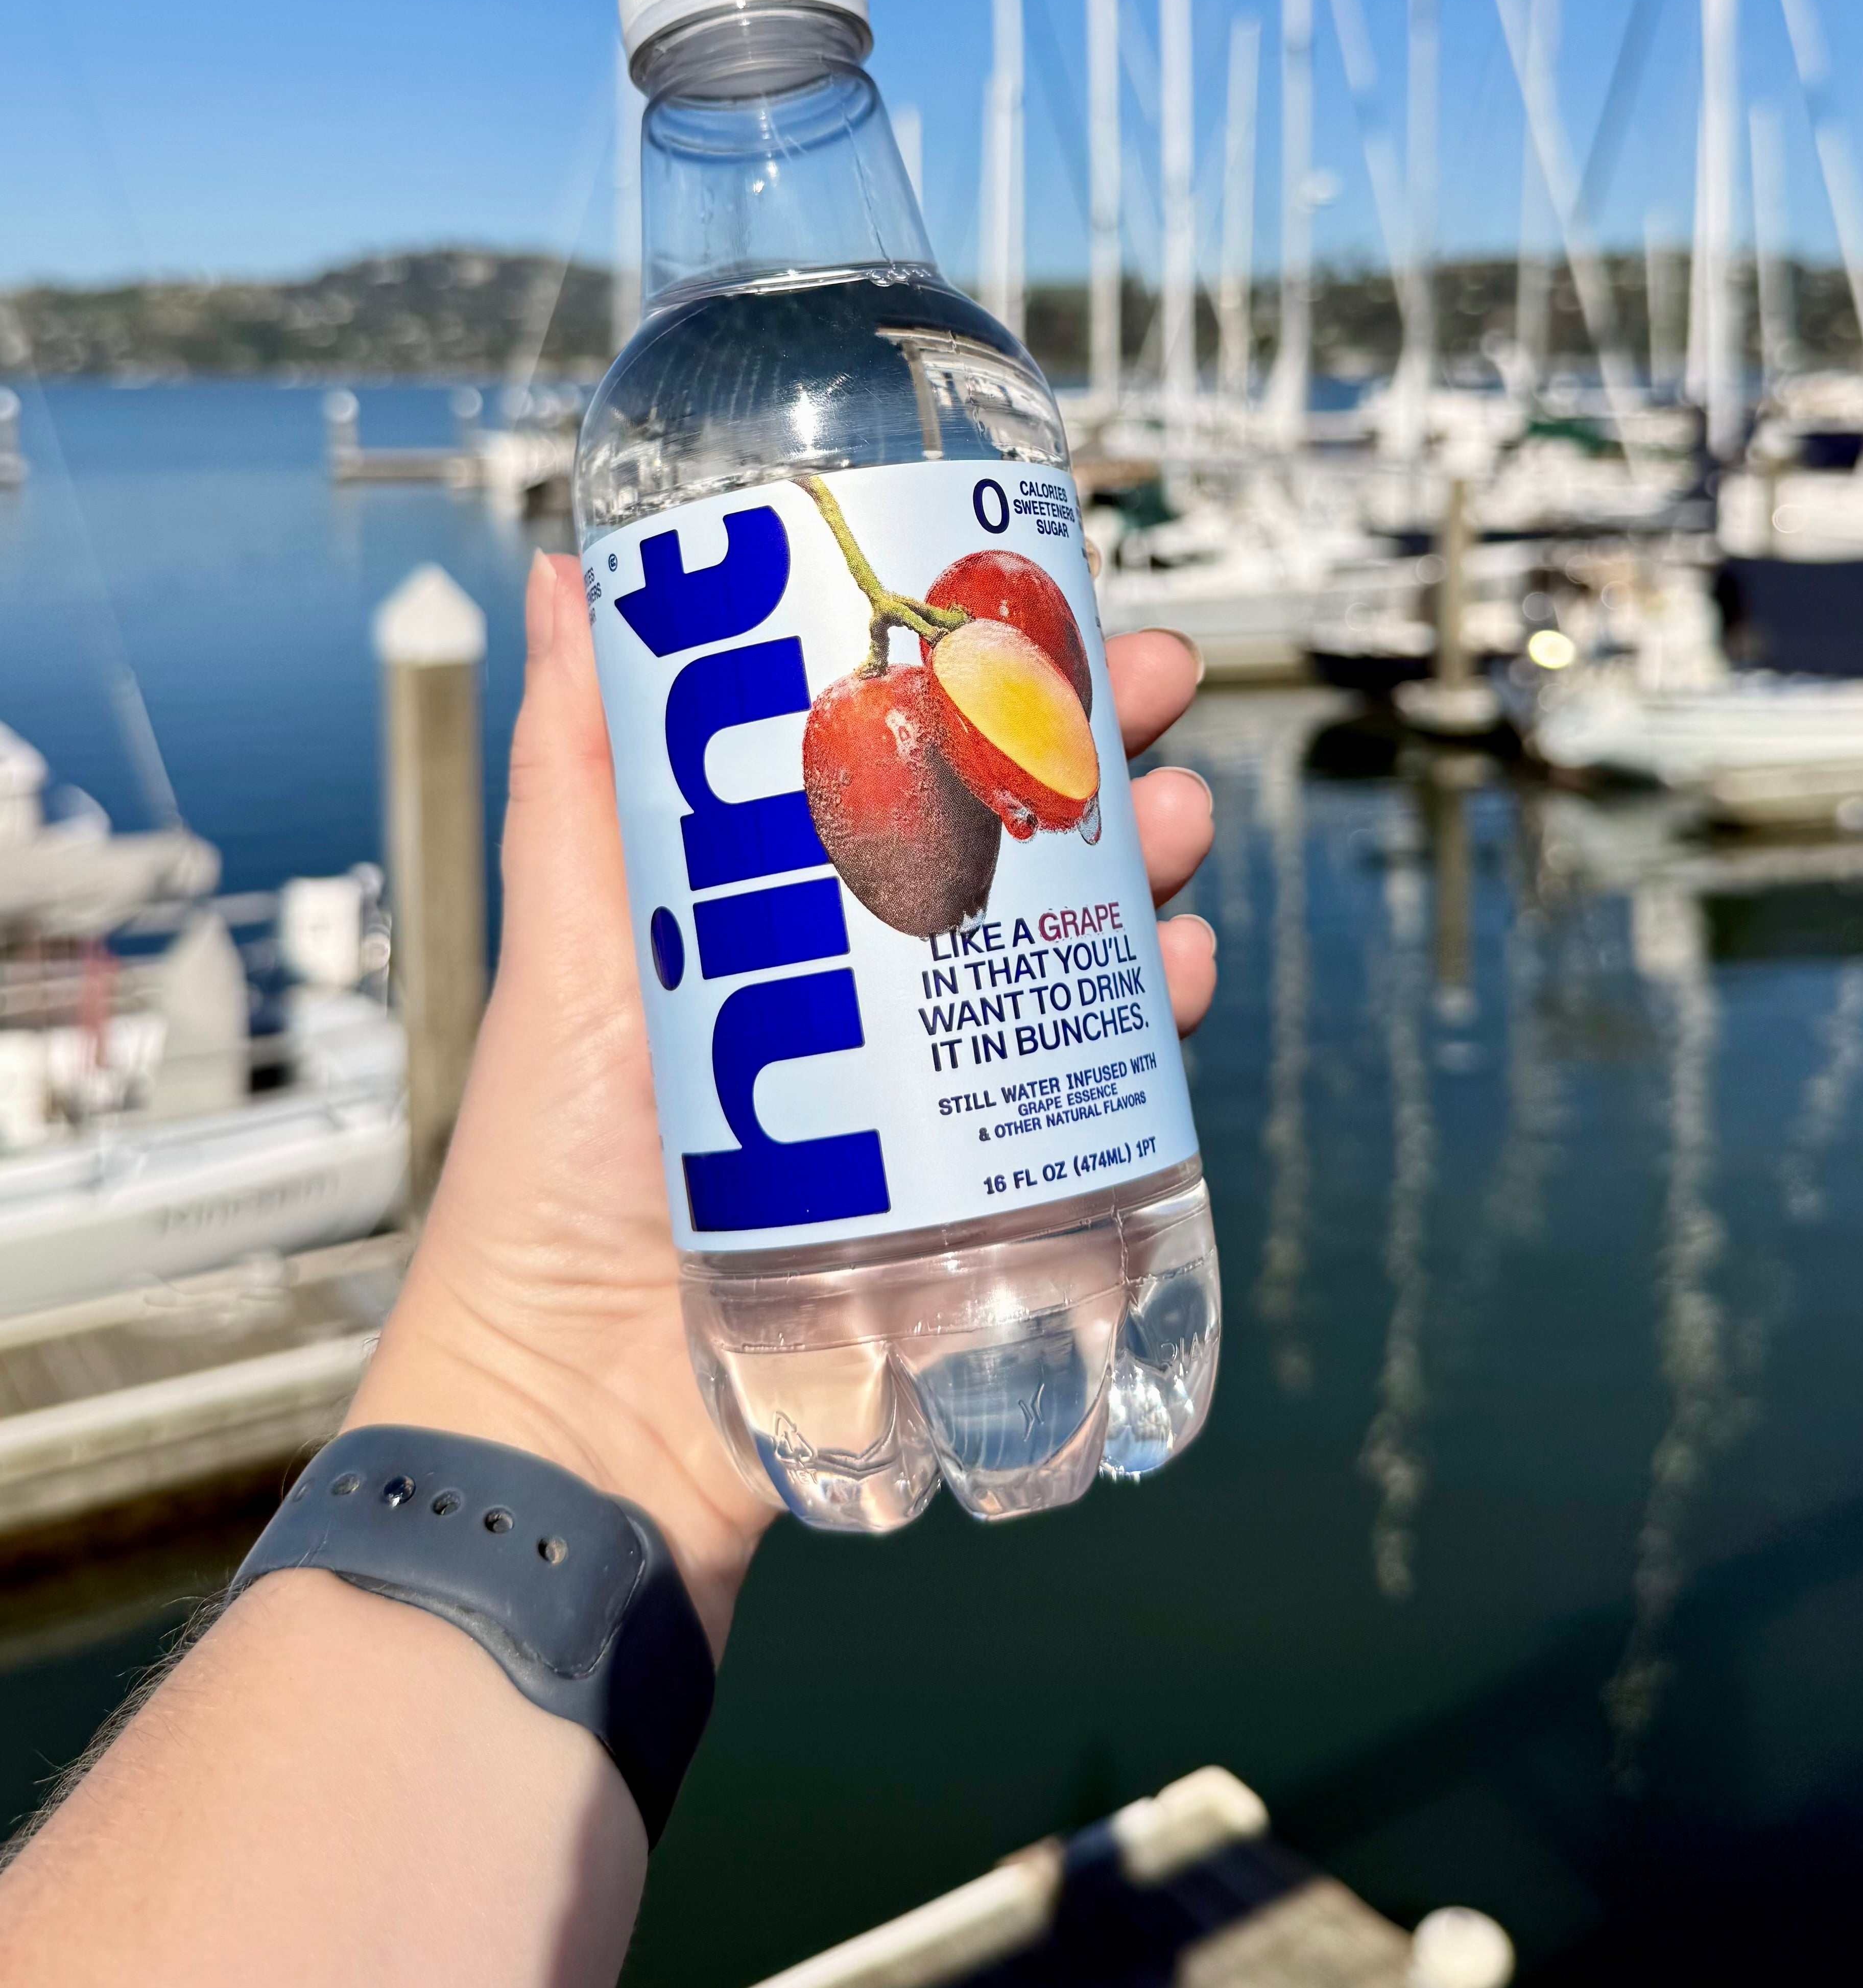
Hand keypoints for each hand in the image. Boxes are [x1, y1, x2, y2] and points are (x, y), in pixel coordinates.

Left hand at [354, 553, 1216, 1653]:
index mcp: (781, 908)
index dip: (984, 675)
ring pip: (1076, 945)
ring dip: (1148, 868)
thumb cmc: (549, 1179)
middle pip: (1013, 837)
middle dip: (1098, 750)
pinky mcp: (991, 1184)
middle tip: (1158, 687)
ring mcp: (938, 1086)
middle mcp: (870, 984)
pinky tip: (1187, 972)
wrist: (590, 1414)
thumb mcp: (569, 944)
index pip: (904, 758)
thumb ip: (573, 772)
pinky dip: (1160, 1021)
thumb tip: (568, 573)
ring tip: (1181, 822)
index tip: (1042, 601)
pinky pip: (1100, 1089)